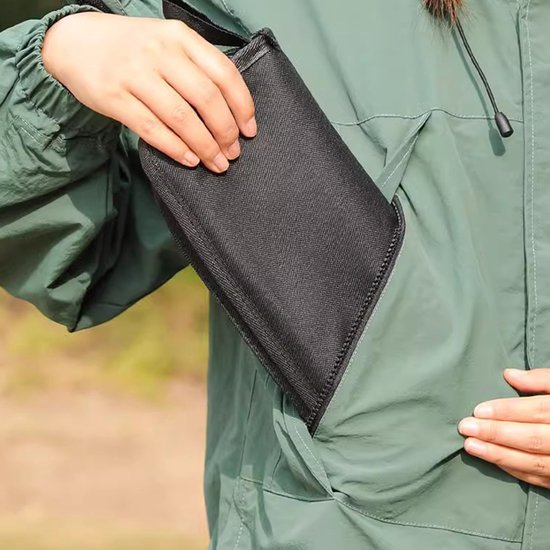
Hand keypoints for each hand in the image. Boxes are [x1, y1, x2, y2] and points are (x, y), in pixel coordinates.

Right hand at [42, 12, 256, 171]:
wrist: (74, 41)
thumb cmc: (132, 48)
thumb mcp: (167, 43)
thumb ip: (197, 67)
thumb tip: (232, 110)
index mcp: (180, 37)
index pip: (224, 73)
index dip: (242, 106)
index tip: (249, 131)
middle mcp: (159, 51)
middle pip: (206, 98)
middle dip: (226, 132)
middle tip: (233, 152)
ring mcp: (134, 74)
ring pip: (181, 118)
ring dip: (205, 146)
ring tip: (217, 163)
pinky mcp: (114, 98)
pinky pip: (152, 129)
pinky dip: (176, 148)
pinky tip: (190, 160)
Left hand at [458, 368, 549, 487]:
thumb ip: (542, 379)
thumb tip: (510, 375)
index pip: (539, 410)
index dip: (508, 410)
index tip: (478, 410)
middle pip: (534, 438)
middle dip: (497, 434)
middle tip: (466, 427)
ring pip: (535, 462)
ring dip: (500, 455)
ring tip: (471, 446)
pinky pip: (541, 478)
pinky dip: (515, 469)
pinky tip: (493, 459)